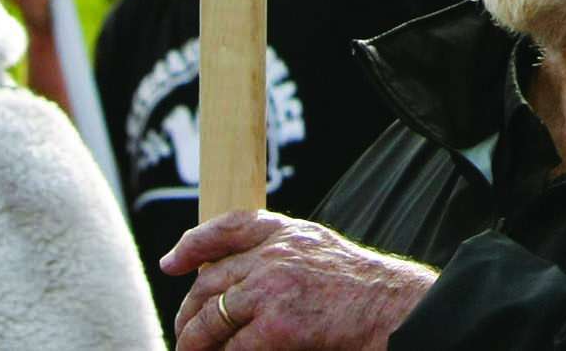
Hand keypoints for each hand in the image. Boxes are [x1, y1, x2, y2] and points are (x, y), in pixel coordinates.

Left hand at [163, 211, 434, 350]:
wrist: (393, 309)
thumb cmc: (365, 290)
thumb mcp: (321, 251)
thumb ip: (284, 255)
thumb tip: (243, 279)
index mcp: (287, 232)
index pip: (228, 226)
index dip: (194, 244)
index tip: (172, 262)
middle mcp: (273, 254)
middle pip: (211, 280)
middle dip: (189, 310)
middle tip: (183, 331)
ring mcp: (272, 288)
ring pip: (211, 317)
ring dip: (194, 341)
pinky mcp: (277, 325)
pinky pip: (232, 347)